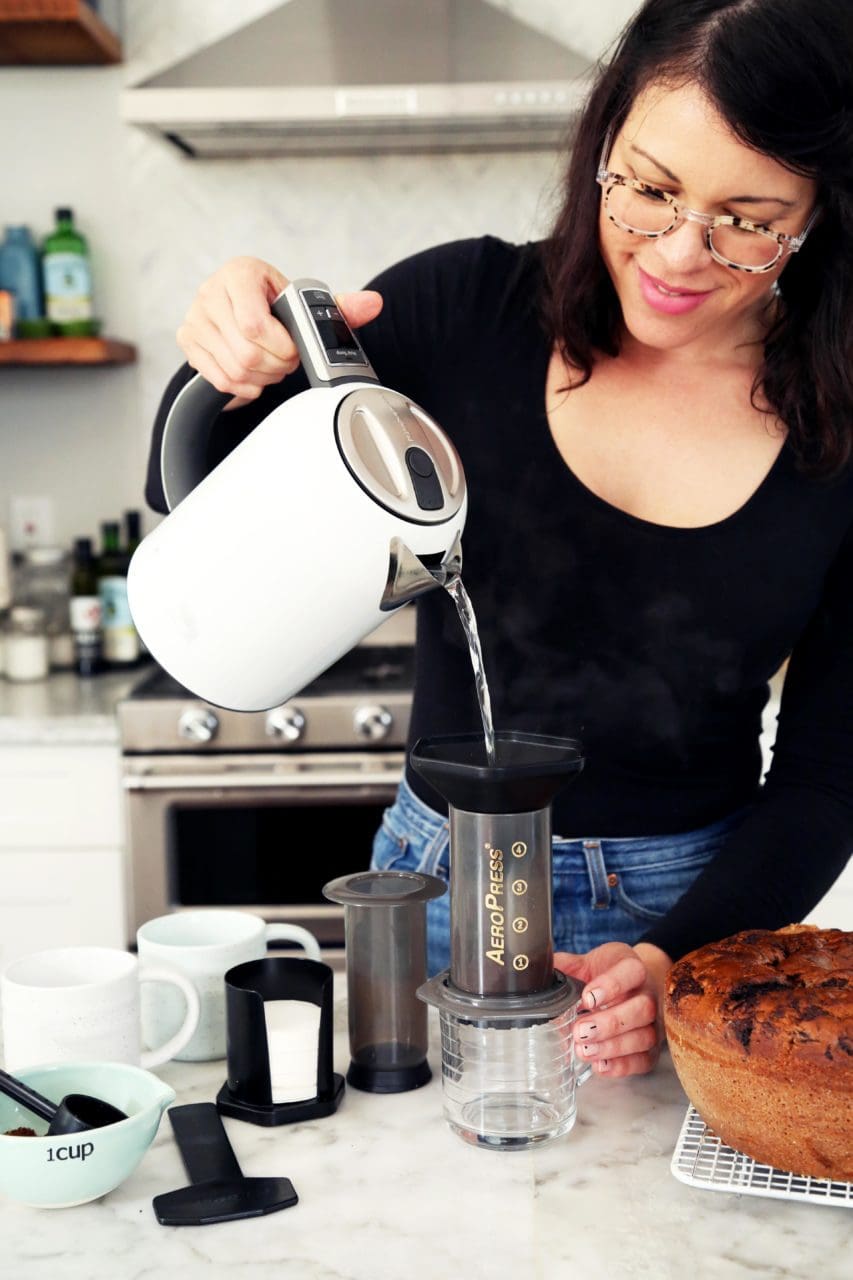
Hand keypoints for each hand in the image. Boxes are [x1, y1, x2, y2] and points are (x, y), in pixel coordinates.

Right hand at [176, 256, 382, 403]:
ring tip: (271, 364)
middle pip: (247, 352)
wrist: (237, 308)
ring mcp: (195, 318)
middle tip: (285, 359)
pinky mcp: (187, 342)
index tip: (293, 346)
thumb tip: (372, 303)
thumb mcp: (301, 302)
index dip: (281, 345)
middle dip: (276, 365)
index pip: (255, 323)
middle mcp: (211, 292)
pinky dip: (245, 386)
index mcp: (240, 273)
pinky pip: (221, 380)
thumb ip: (336, 307)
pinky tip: (255, 374)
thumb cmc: (273, 304)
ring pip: (235, 369)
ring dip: (263, 376)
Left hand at [554, 940, 671, 1077]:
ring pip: (645, 1036)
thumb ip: (564, 967)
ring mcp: (654, 1022)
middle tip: (580, 1031)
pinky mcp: (650, 1047)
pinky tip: (600, 1066)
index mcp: (631, 967)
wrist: (630, 985)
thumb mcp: (585, 963)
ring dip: (613, 1047)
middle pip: (642, 1008)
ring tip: (584, 1051)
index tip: (587, 998)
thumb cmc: (604, 974)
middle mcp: (648, 994)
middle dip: (610, 1023)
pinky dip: (622, 1066)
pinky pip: (644, 1060)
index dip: (611, 985)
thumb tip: (535, 972)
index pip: (632, 971)